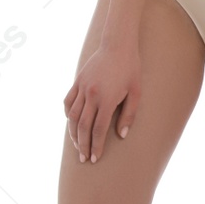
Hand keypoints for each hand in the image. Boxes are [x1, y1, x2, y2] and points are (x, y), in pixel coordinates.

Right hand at [62, 43, 140, 163]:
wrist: (118, 45)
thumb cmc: (131, 69)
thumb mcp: (136, 92)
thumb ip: (129, 114)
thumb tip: (122, 135)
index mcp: (106, 99)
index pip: (98, 129)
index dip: (96, 146)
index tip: (95, 158)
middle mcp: (91, 95)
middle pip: (83, 127)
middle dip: (82, 145)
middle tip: (84, 158)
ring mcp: (82, 88)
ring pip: (72, 117)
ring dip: (73, 133)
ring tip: (77, 145)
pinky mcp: (77, 82)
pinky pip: (68, 102)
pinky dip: (67, 115)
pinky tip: (72, 124)